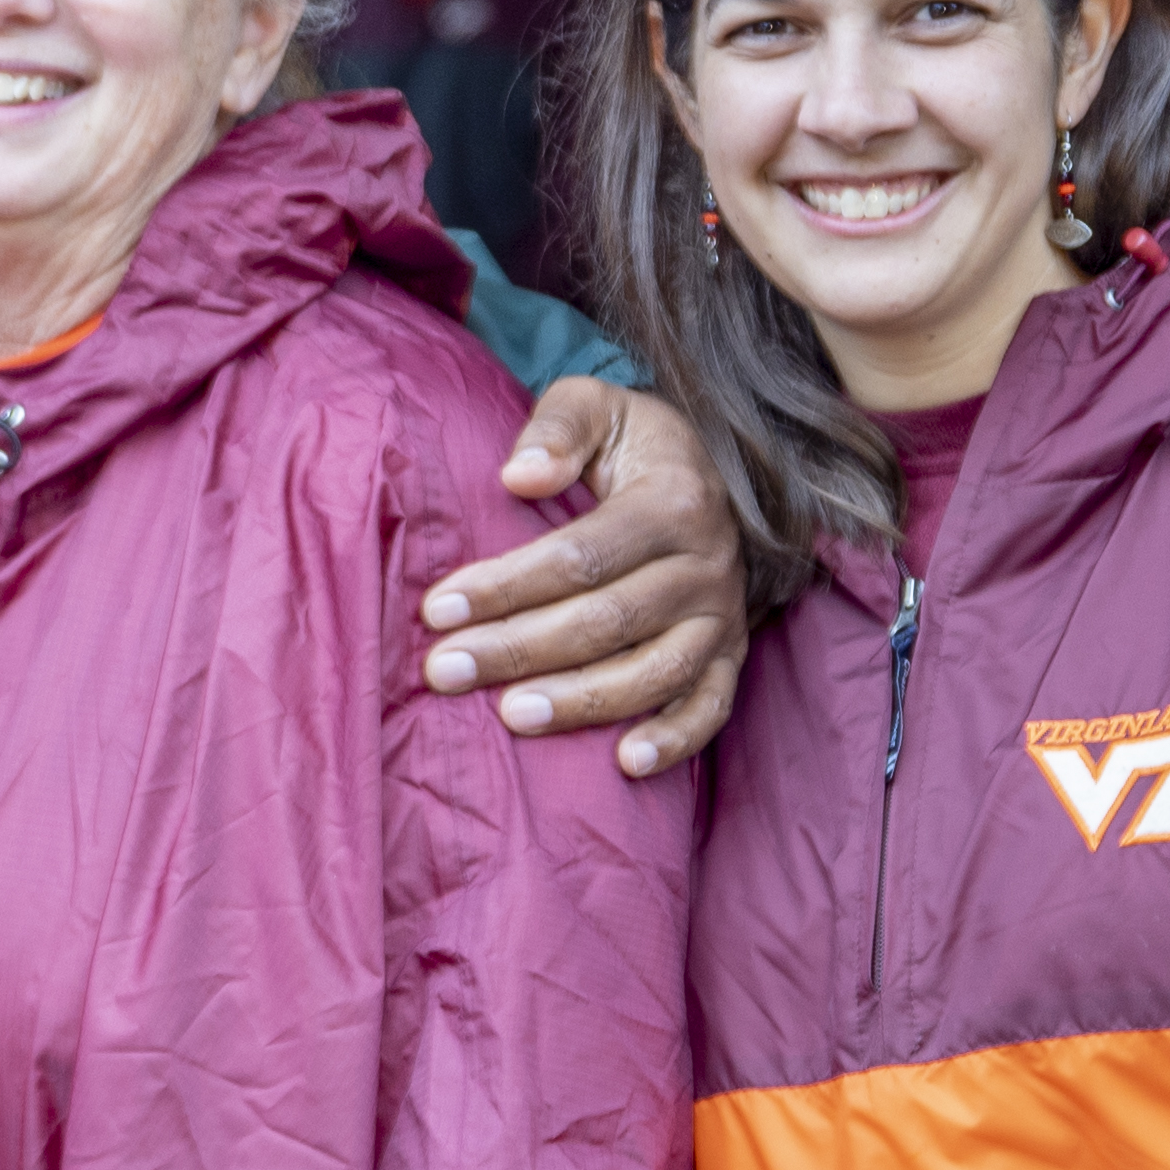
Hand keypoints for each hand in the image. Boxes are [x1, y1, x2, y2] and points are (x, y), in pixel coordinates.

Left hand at [427, 381, 749, 772]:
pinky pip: (711, 707)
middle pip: (606, 620)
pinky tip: (623, 764)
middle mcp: (706, 565)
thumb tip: (518, 475)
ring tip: (510, 717)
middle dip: (518, 649)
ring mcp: (723, 617)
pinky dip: (674, 739)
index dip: (507, 585)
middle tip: (444, 671)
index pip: (580, 555)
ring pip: (654, 672)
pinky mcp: (731, 655)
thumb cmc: (630, 445)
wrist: (710, 474)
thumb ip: (558, 427)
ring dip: (581, 702)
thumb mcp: (596, 405)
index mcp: (672, 502)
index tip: (438, 608)